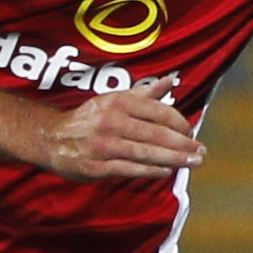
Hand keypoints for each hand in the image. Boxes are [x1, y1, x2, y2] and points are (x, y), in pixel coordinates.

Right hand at [31, 74, 204, 182]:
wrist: (51, 139)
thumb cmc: (88, 119)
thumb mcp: (113, 100)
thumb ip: (143, 93)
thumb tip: (170, 80)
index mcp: (117, 103)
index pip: (157, 111)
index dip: (179, 123)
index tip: (192, 131)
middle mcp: (111, 122)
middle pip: (156, 134)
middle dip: (183, 144)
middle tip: (201, 151)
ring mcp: (104, 146)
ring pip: (147, 153)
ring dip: (174, 159)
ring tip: (193, 162)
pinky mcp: (98, 167)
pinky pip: (130, 169)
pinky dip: (151, 170)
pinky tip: (167, 171)